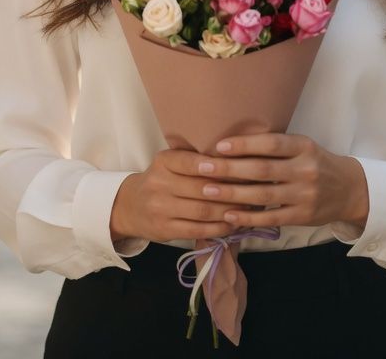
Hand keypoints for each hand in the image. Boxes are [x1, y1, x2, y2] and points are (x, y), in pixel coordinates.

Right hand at [109, 147, 253, 243]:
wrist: (130, 206)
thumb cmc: (161, 180)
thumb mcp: (170, 163)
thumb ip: (193, 158)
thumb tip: (234, 154)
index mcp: (163, 162)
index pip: (190, 161)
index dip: (214, 165)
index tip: (237, 165)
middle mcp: (159, 184)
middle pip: (201, 188)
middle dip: (231, 189)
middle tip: (255, 187)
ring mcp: (161, 209)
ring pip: (203, 210)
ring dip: (230, 210)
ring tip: (251, 206)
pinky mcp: (166, 230)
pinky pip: (198, 230)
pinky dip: (220, 227)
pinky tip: (235, 223)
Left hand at [196, 133, 368, 230]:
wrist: (349, 189)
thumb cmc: (316, 163)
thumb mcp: (302, 147)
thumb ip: (275, 147)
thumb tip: (234, 144)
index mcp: (304, 147)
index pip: (271, 143)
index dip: (244, 144)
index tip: (219, 146)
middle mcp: (305, 170)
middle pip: (262, 170)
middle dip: (229, 169)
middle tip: (202, 167)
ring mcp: (305, 195)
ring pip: (263, 195)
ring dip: (232, 193)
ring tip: (207, 190)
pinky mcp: (302, 216)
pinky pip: (270, 217)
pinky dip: (248, 217)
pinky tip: (228, 214)